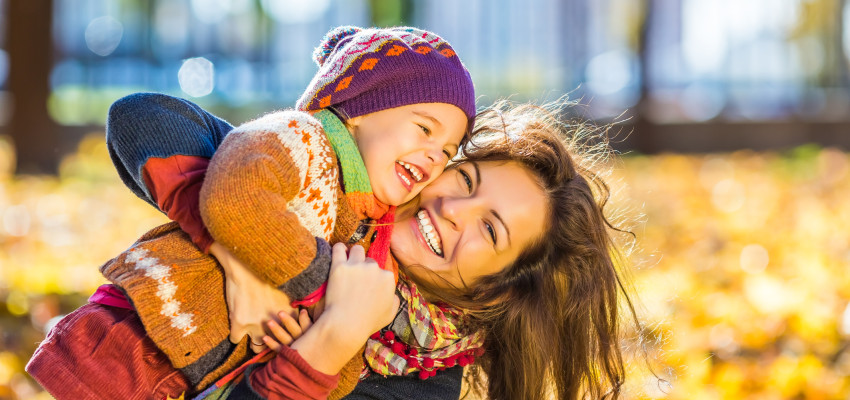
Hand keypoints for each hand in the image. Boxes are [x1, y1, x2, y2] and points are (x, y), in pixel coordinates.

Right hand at [209, 242, 296, 352]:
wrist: (245, 264)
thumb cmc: (267, 272)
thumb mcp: (287, 288)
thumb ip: (293, 303)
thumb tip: (301, 311)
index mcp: (288, 314)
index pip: (292, 337)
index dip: (287, 336)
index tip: (283, 334)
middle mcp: (275, 322)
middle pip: (276, 345)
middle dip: (273, 342)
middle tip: (268, 336)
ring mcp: (257, 325)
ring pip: (257, 347)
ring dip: (255, 342)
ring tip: (253, 335)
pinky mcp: (239, 324)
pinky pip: (235, 339)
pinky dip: (235, 334)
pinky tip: (236, 328)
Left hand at [263, 309, 312, 351]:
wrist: (309, 366)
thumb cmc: (311, 347)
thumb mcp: (312, 335)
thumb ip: (307, 323)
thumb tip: (303, 310)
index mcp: (309, 337)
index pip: (307, 326)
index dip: (303, 318)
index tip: (301, 310)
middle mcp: (302, 343)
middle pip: (295, 331)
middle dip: (287, 321)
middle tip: (280, 312)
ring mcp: (293, 350)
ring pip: (285, 339)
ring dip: (277, 330)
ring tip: (269, 322)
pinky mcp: (286, 356)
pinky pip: (278, 349)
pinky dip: (271, 344)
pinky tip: (264, 337)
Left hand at [290, 243, 399, 373]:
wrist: (346, 326)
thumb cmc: (367, 323)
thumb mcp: (389, 314)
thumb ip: (394, 300)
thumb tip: (392, 293)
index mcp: (388, 278)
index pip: (381, 270)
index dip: (373, 277)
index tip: (366, 284)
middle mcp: (374, 268)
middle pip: (369, 261)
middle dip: (363, 267)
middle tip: (355, 278)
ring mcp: (356, 265)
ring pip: (357, 250)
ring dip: (353, 255)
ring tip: (347, 262)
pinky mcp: (339, 266)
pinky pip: (339, 248)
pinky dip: (338, 249)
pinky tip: (338, 252)